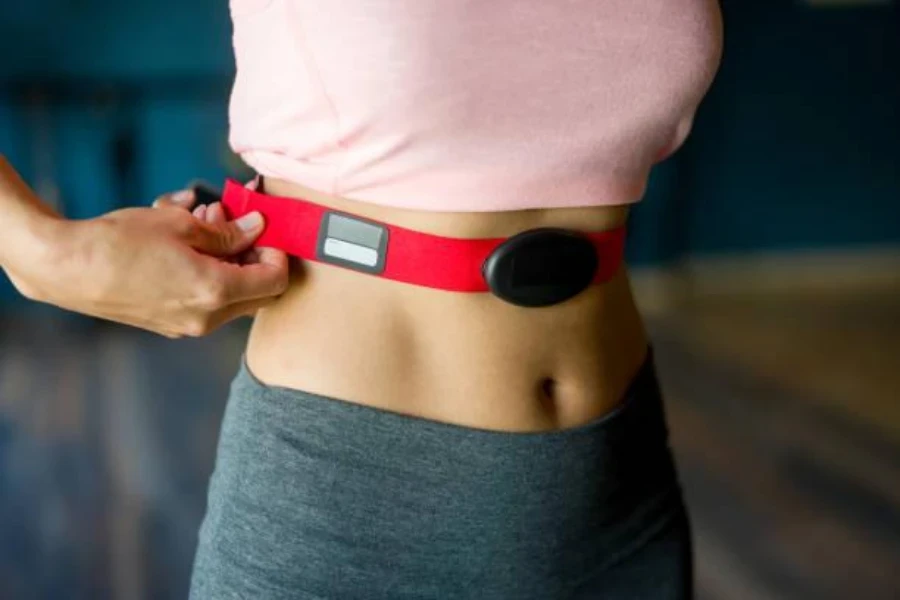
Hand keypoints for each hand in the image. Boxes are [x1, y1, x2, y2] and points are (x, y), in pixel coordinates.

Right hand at [5, 188, 288, 337]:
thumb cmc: (119, 242)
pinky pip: (205, 301)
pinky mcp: (168, 325)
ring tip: (202, 220)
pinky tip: (184, 244)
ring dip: (228, 260)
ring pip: (231, 296)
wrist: (65, 268)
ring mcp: (186, 327)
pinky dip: (206, 274)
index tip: (263, 229)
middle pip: (259, 293)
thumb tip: (256, 228)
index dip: (277, 252)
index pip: (276, 280)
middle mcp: (206, 318)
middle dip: (253, 255)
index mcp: (215, 293)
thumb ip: (227, 232)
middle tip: (233, 222)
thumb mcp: (179, 225)